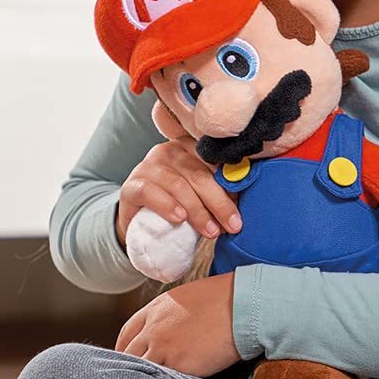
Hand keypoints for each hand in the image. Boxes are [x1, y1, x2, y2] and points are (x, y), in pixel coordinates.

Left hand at [115, 271, 241, 376]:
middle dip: (130, 368)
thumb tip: (166, 328)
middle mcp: (154, 329)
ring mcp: (165, 349)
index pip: (126, 335)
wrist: (242, 305)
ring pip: (144, 370)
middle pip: (130, 355)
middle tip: (135, 378)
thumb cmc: (222, 298)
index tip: (126, 359)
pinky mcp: (181, 365)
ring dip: (146, 378)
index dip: (124, 350)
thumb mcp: (185, 298)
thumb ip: (167, 314)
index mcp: (154, 310)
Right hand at [116, 136, 242, 247]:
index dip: (230, 185)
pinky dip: (167, 205)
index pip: (215, 162)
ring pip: (179, 185)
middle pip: (199, 174)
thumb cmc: (179, 206)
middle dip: (219, 203)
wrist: (142, 223)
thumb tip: (246, 198)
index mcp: (191, 147)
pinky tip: (179, 218)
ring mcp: (148, 166)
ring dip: (198, 211)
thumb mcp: (202, 196)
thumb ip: (220, 191)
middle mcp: (169, 151)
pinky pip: (149, 191)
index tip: (242, 208)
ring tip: (210, 231)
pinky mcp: (132, 185)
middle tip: (232, 225)